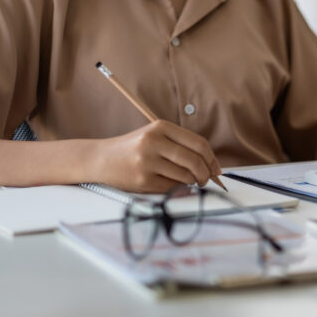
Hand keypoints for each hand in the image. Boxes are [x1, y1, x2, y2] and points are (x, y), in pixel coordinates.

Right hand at [94, 120, 221, 192]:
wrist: (100, 159)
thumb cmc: (134, 149)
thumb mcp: (156, 137)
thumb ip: (181, 145)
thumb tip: (212, 166)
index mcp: (160, 127)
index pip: (199, 143)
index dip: (212, 159)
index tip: (216, 169)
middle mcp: (153, 142)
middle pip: (195, 161)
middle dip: (206, 174)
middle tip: (206, 180)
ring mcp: (146, 161)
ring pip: (186, 176)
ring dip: (193, 183)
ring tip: (189, 182)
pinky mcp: (142, 180)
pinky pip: (172, 188)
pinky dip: (178, 189)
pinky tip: (172, 185)